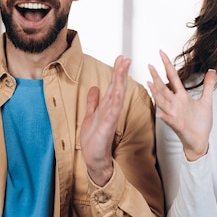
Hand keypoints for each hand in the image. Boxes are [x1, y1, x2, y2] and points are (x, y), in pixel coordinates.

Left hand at [81, 55, 130, 185]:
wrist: (94, 158)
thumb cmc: (94, 140)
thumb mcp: (90, 115)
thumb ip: (93, 102)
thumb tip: (94, 88)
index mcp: (107, 106)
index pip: (114, 86)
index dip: (117, 72)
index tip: (121, 59)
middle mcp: (111, 110)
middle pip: (118, 87)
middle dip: (121, 72)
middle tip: (126, 58)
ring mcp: (111, 117)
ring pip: (117, 95)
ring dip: (121, 82)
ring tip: (124, 68)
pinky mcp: (108, 126)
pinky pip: (113, 111)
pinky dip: (116, 100)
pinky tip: (118, 91)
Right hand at [147, 50, 215, 161]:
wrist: (200, 141)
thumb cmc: (200, 123)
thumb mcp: (207, 101)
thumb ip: (208, 85)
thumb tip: (211, 70)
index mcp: (182, 97)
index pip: (173, 78)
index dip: (167, 65)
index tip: (161, 53)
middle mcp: (176, 104)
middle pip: (164, 88)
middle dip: (156, 77)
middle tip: (149, 65)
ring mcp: (175, 114)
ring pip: (163, 102)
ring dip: (156, 94)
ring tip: (149, 83)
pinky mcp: (178, 126)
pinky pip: (170, 121)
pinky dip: (165, 117)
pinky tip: (160, 114)